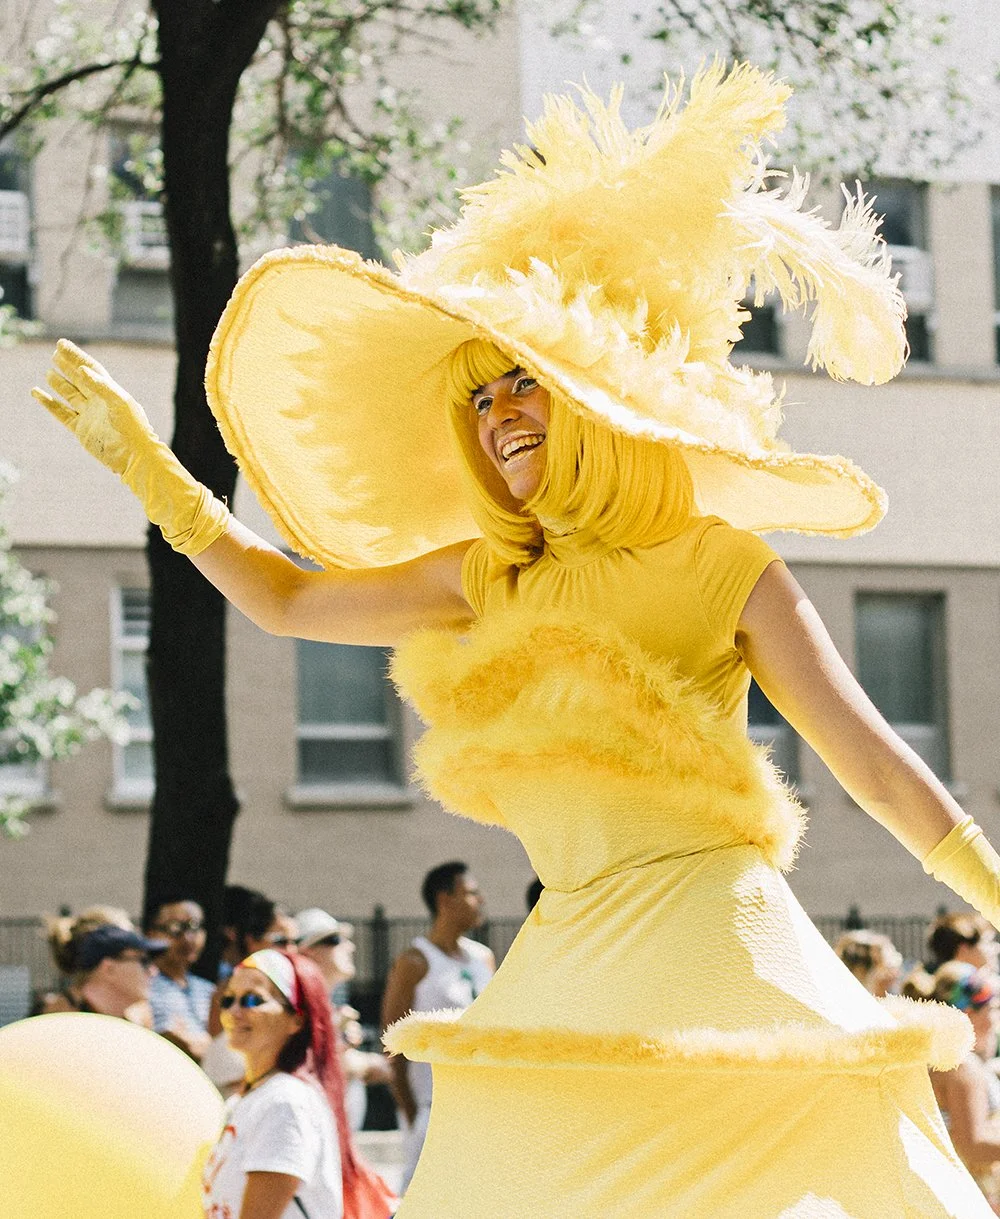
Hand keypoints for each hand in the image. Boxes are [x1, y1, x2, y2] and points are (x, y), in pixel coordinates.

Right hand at [31, 339, 229, 555]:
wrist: (134, 457)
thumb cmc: (134, 429)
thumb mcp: (120, 403)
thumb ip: (101, 386)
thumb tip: (82, 369)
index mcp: (112, 392)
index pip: (91, 369)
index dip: (76, 356)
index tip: (62, 344)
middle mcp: (100, 402)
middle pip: (80, 379)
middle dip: (67, 366)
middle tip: (55, 352)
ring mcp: (90, 416)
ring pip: (70, 395)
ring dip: (59, 383)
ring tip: (48, 371)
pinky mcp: (81, 430)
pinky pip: (61, 414)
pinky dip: (49, 404)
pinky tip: (38, 394)